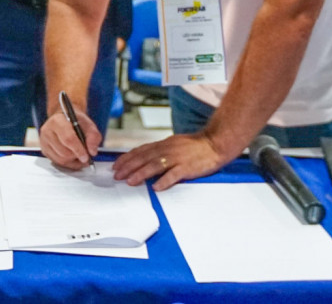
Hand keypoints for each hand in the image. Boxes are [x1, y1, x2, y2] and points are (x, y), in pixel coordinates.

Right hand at [40, 108, 101, 169]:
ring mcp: (44, 141)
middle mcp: (47, 131)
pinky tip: (73, 158)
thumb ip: (93, 137)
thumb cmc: (76, 122)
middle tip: (85, 156)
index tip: (86, 157)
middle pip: (64, 152)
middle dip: (76, 156)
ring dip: (73, 161)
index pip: (68, 138)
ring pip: (60, 160)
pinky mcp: (44, 150)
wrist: (65, 119)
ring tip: (80, 156)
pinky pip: (57, 163)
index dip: (78, 150)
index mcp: (58, 121)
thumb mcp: (89, 125)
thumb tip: (92, 152)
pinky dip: (68, 163)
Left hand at [113, 133, 228, 190]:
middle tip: (117, 175)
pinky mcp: (187, 168)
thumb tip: (145, 158)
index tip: (116, 165)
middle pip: (144, 158)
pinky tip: (156, 187)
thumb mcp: (173, 144)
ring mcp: (177, 158)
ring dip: (141, 173)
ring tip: (130, 181)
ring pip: (155, 165)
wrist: (214, 143)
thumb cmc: (194, 146)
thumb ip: (160, 151)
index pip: (140, 151)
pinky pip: (174, 175)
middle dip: (128, 167)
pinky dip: (164, 181)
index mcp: (163, 144)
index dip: (127, 158)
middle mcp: (167, 150)